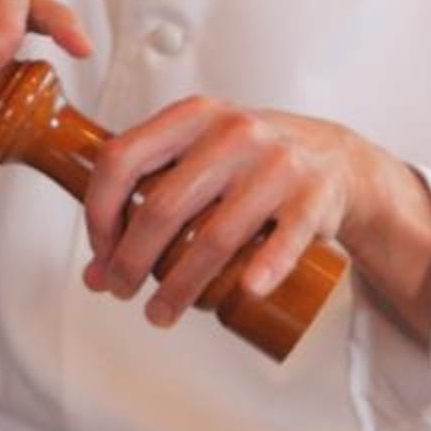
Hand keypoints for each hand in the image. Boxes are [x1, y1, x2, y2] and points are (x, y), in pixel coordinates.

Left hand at [81, 99, 364, 327]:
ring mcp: (277, 164)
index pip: (122, 158)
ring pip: (216, 236)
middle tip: (121, 292)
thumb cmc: (251, 161)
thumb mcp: (199, 154)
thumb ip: (148, 195)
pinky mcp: (315, 196)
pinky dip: (265, 268)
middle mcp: (234, 132)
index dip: (99, 213)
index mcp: (194, 115)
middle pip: (163, 207)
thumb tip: (96, 273)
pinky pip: (286, 238)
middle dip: (131, 261)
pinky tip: (245, 291)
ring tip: (159, 314)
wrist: (335, 159)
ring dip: (180, 287)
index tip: (100, 252)